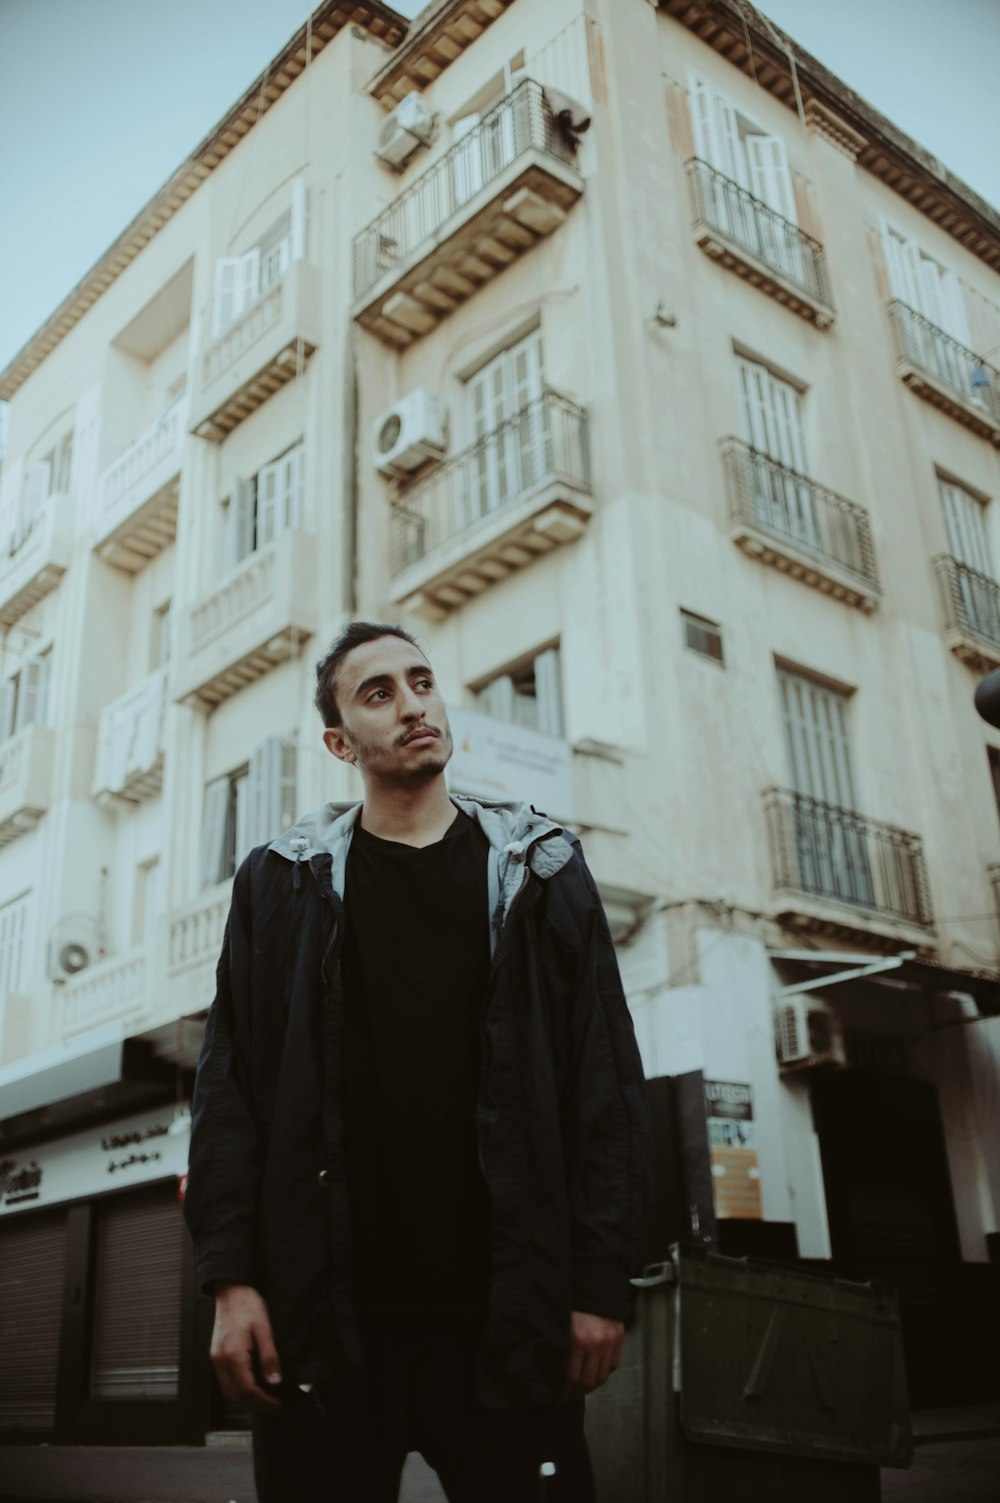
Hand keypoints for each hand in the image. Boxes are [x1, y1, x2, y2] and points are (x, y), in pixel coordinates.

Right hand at [210, 1283, 282, 1414]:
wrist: (231, 1289)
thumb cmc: (248, 1304)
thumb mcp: (264, 1328)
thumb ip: (269, 1357)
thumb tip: (275, 1382)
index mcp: (233, 1355)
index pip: (246, 1391)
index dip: (263, 1402)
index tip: (278, 1405)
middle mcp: (220, 1361)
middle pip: (234, 1397)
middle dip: (254, 1406)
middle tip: (274, 1406)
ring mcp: (216, 1358)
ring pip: (228, 1391)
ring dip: (246, 1400)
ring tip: (265, 1398)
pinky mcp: (216, 1355)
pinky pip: (225, 1380)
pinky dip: (239, 1388)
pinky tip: (253, 1384)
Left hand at [559, 1310, 623, 1400]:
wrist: (595, 1289)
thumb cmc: (575, 1308)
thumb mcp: (564, 1328)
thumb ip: (565, 1350)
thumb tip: (560, 1374)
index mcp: (578, 1341)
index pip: (572, 1377)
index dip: (566, 1392)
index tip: (560, 1398)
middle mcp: (596, 1345)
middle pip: (588, 1382)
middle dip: (577, 1393)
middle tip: (570, 1397)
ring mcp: (609, 1343)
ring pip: (602, 1377)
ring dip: (592, 1386)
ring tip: (583, 1388)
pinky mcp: (619, 1340)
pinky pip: (613, 1365)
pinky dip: (605, 1372)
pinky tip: (596, 1373)